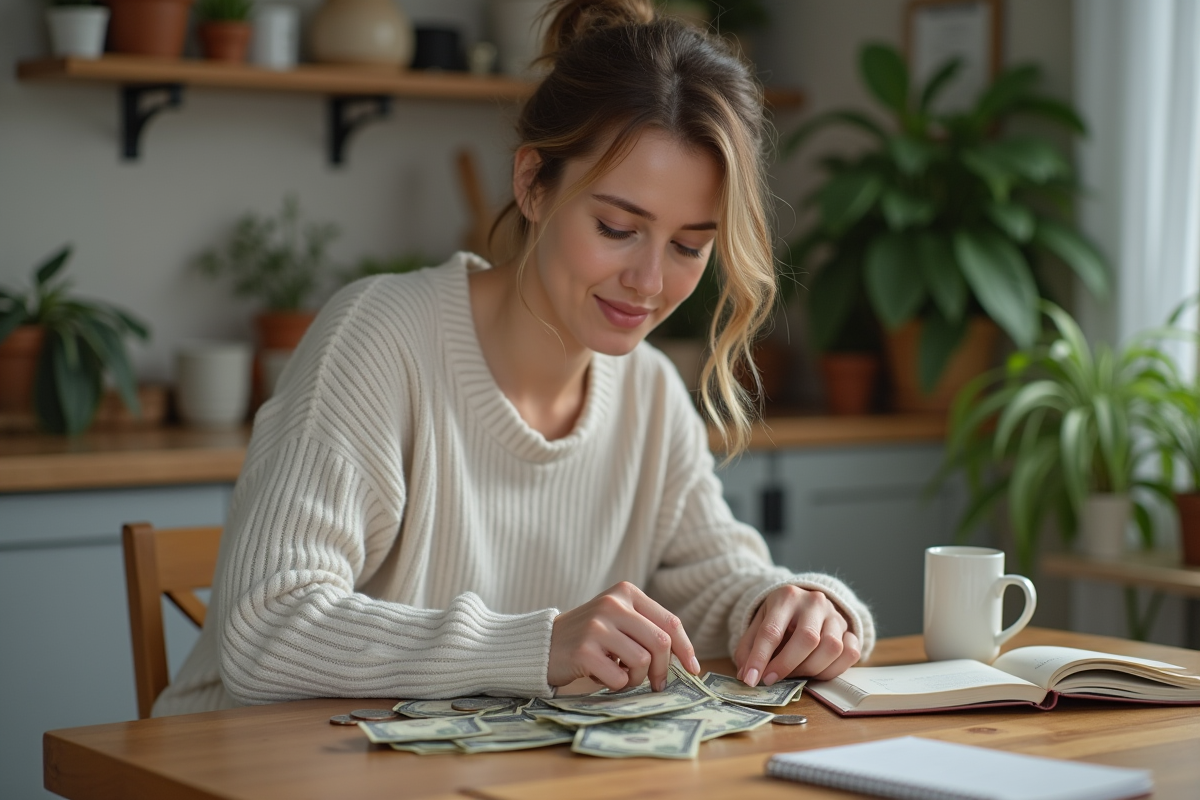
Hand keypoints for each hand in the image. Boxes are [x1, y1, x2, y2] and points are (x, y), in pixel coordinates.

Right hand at [548, 581, 700, 691]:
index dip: (686, 648)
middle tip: (656, 684)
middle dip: (663, 669)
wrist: (543, 643)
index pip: (669, 622)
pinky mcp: (584, 650)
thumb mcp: (618, 619)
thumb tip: (686, 658)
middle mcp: (612, 604)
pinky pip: (619, 678)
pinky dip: (615, 685)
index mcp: (626, 592)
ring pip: (642, 662)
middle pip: (660, 643)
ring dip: (635, 678)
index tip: (693, 669)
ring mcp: (597, 626)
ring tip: (618, 674)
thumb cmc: (589, 637)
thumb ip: (648, 629)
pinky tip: (600, 676)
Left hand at [733, 585, 860, 686]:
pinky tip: (817, 671)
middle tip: (771, 680)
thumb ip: (749, 649)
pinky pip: (850, 654)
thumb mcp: (758, 624)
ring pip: (832, 648)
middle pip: (807, 638)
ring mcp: (835, 615)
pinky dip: (833, 669)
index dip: (760, 658)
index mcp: (786, 597)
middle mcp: (814, 602)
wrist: (806, 602)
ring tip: (794, 674)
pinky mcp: (850, 629)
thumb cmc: (779, 617)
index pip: (772, 630)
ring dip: (810, 670)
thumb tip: (746, 675)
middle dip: (787, 665)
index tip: (752, 680)